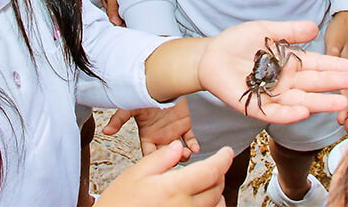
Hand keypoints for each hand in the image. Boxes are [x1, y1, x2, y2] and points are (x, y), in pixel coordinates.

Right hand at [94, 141, 231, 206]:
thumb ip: (161, 158)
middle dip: (219, 174)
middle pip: (216, 189)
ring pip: (214, 206)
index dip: (223, 160)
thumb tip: (178, 147)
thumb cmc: (119, 202)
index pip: (211, 172)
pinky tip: (202, 201)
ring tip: (209, 183)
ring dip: (216, 193)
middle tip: (215, 164)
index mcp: (174, 188)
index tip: (228, 151)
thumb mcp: (136, 173)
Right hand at [103, 100, 198, 160]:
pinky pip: (190, 139)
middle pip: (165, 156)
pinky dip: (193, 145)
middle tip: (175, 160)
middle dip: (170, 162)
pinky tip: (194, 148)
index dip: (154, 162)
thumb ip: (119, 119)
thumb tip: (106, 131)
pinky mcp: (184, 125)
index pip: (149, 155)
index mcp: (147, 135)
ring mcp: (173, 131)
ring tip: (184, 154)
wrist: (163, 79)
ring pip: (178, 151)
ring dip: (182, 156)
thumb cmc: (146, 93)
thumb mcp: (131, 107)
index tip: (159, 165)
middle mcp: (160, 136)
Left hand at [197, 20, 347, 123]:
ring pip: (301, 100)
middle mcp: (285, 81)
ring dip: (320, 102)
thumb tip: (315, 27)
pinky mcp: (256, 105)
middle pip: (314, 83)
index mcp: (289, 63)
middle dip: (336, 83)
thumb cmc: (237, 42)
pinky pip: (275, 112)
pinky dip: (289, 113)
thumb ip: (289, 31)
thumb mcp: (266, 29)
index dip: (335, 67)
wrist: (211, 55)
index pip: (317, 65)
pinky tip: (305, 110)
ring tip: (342, 101)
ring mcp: (272, 95)